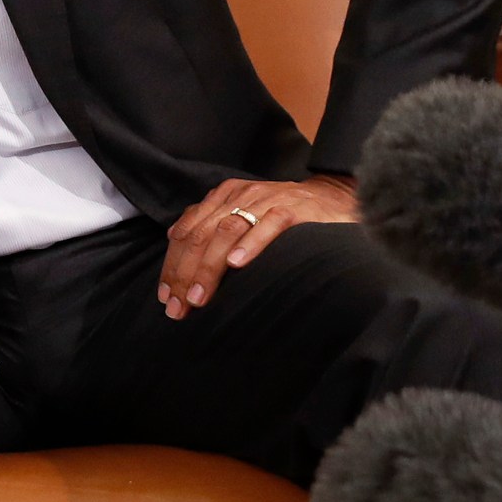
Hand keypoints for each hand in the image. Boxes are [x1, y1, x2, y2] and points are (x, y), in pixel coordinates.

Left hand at [159, 173, 359, 318]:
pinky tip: (237, 265)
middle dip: (184, 273)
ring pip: (226, 231)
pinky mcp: (294, 209)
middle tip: (178, 306)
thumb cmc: (284, 214)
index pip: (186, 232)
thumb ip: (212, 226)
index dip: (172, 265)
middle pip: (200, 235)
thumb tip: (175, 244)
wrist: (334, 196)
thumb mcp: (243, 215)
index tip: (166, 297)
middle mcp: (239, 196)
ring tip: (199, 296)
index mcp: (222, 197)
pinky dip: (250, 245)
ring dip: (209, 267)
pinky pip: (269, 225)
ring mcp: (266, 200)